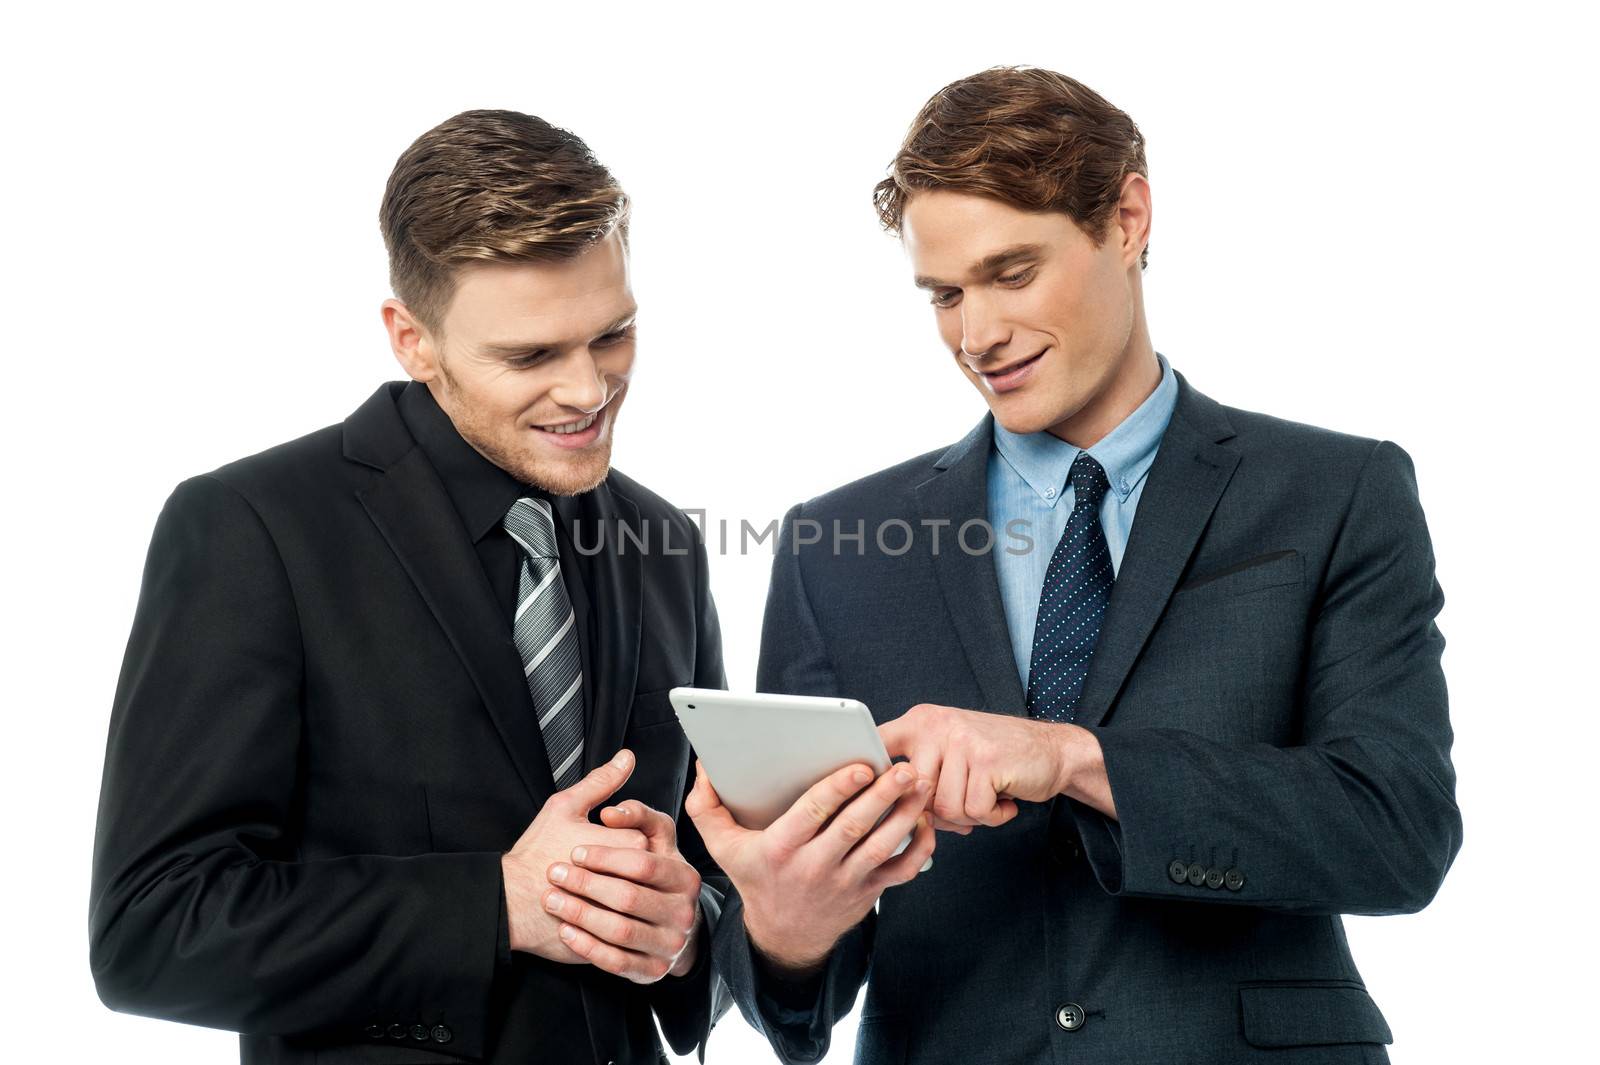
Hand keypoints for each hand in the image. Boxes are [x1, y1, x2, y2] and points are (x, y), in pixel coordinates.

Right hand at [501, 749, 648, 964]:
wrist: (509, 901)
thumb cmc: (536, 852)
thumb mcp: (565, 807)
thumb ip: (601, 782)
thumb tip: (628, 758)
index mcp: (624, 846)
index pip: (646, 841)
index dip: (621, 841)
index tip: (594, 845)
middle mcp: (631, 883)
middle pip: (645, 874)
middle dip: (622, 872)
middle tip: (590, 869)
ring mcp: (623, 917)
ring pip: (638, 906)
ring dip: (618, 900)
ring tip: (589, 890)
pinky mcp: (612, 944)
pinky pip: (626, 937)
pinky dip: (612, 928)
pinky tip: (592, 914)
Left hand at [542, 797, 704, 983]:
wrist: (665, 924)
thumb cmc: (652, 875)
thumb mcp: (654, 838)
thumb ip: (638, 815)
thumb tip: (611, 812)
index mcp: (685, 878)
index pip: (644, 864)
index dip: (605, 856)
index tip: (575, 852)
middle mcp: (683, 913)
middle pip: (629, 898)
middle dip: (585, 884)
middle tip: (554, 873)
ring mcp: (670, 945)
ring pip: (620, 931)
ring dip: (580, 914)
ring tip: (552, 899)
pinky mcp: (652, 970)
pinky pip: (616, 962)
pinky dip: (587, 946)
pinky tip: (565, 930)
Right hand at [685, 758, 934, 976]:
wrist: (784, 935)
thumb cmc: (756, 877)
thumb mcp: (723, 847)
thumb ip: (707, 806)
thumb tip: (705, 766)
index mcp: (780, 849)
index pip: (813, 814)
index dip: (839, 789)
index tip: (861, 767)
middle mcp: (814, 867)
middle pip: (854, 827)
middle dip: (882, 795)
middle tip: (903, 767)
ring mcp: (845, 882)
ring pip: (882, 846)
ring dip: (905, 813)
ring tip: (920, 784)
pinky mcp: (869, 891)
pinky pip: (902, 870)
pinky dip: (919, 848)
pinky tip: (925, 820)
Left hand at [879, 703, 1112, 830]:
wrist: (1054, 750)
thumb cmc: (997, 760)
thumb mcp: (951, 754)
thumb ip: (922, 775)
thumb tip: (895, 817)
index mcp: (921, 721)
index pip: (877, 744)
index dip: (871, 776)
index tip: (873, 794)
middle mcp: (937, 725)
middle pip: (913, 793)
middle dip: (938, 813)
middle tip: (964, 808)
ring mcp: (962, 741)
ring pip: (944, 808)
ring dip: (969, 816)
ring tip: (987, 798)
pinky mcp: (986, 760)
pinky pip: (973, 811)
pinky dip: (991, 817)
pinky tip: (1004, 800)